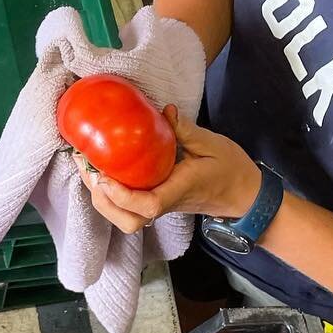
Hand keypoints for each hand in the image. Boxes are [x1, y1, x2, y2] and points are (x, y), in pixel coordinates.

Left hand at [75, 107, 262, 235]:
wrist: (244, 196)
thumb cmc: (231, 171)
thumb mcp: (213, 144)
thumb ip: (187, 130)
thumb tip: (164, 111)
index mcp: (180, 191)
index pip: (149, 205)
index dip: (122, 195)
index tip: (104, 176)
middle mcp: (167, 203)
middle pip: (129, 221)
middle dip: (103, 200)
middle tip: (87, 166)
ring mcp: (161, 206)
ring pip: (126, 219)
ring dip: (103, 198)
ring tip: (89, 167)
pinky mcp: (157, 202)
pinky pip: (129, 207)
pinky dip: (110, 194)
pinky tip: (102, 170)